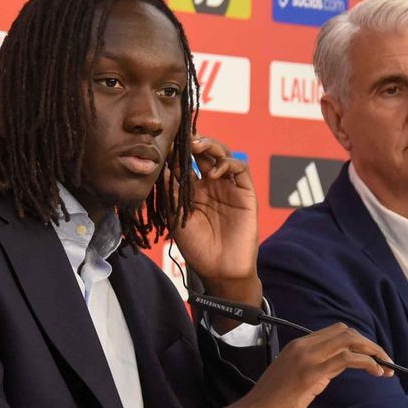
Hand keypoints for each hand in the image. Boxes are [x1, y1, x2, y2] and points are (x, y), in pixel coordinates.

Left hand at [172, 136, 259, 306]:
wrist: (220, 270)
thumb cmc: (197, 248)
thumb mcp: (178, 218)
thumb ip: (172, 193)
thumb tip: (161, 167)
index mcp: (193, 190)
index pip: (186, 162)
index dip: (177, 151)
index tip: (165, 144)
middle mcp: (211, 184)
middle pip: (205, 153)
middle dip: (194, 142)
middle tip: (182, 137)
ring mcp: (229, 187)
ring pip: (223, 155)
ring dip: (210, 146)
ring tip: (196, 146)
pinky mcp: (246, 193)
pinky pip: (241, 170)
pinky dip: (228, 164)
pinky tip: (213, 172)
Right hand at [213, 324, 389, 407]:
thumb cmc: (271, 405)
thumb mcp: (297, 383)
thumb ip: (315, 372)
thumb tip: (333, 371)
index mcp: (297, 346)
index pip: (335, 332)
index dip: (358, 341)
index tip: (372, 357)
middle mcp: (302, 346)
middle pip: (345, 332)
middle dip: (370, 344)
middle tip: (385, 361)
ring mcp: (306, 358)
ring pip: (348, 341)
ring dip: (373, 352)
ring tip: (386, 367)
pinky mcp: (311, 373)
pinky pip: (347, 359)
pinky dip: (367, 362)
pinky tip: (377, 372)